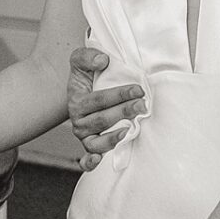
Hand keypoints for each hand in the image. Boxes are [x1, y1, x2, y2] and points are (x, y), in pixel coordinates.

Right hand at [68, 43, 146, 168]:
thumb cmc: (85, 75)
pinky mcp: (91, 146)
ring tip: (130, 130)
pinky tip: (99, 160)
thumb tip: (102, 61)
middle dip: (123, 112)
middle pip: (101, 120)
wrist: (82, 89)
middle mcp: (79, 121)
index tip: (138, 89)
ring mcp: (85, 136)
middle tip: (142, 105)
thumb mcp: (81, 60)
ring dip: (114, 137)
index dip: (119, 95)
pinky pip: (87, 159)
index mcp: (77, 101)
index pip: (99, 99)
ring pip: (97, 141)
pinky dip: (90, 162)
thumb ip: (88, 56)